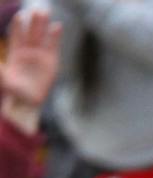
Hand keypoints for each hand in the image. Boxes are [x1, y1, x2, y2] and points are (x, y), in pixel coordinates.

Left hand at [0, 8, 59, 136]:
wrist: (27, 101)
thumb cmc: (13, 90)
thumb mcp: (3, 78)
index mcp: (15, 52)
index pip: (17, 35)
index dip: (18, 25)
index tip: (20, 16)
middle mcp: (28, 51)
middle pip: (31, 32)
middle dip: (33, 21)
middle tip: (37, 9)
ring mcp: (40, 55)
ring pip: (42, 36)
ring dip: (43, 25)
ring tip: (45, 12)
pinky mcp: (51, 62)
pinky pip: (53, 46)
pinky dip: (55, 37)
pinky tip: (57, 26)